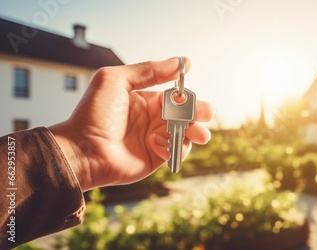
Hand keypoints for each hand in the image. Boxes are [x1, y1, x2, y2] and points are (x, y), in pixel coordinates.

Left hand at [49, 58, 213, 191]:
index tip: (188, 94)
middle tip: (205, 113)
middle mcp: (154, 119)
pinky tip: (156, 144)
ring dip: (196, 131)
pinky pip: (177, 151)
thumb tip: (181, 62)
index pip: (175, 95)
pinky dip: (173, 147)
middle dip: (200, 112)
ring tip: (196, 132)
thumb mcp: (116, 80)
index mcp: (146, 99)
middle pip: (187, 114)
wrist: (82, 150)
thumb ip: (148, 70)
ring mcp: (157, 139)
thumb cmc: (93, 114)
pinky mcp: (157, 158)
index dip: (186, 95)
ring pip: (188, 134)